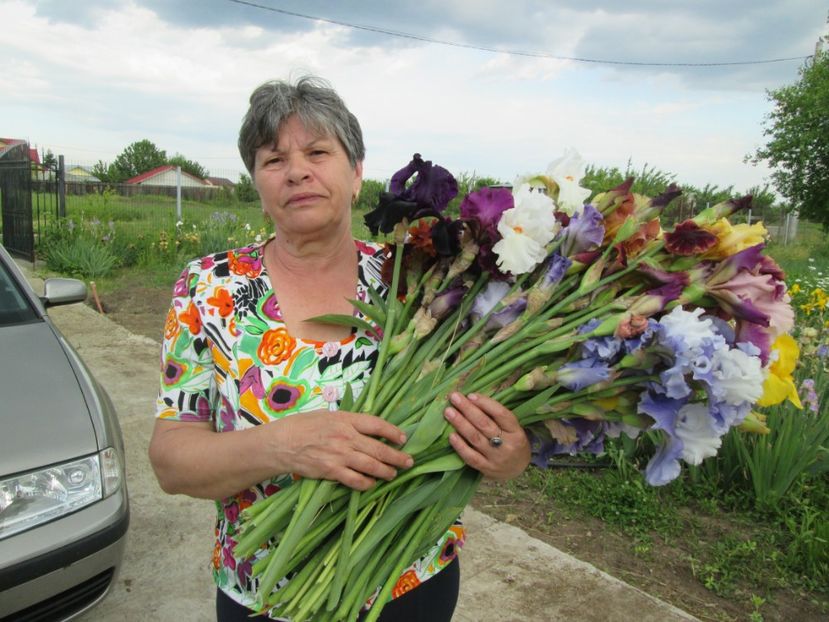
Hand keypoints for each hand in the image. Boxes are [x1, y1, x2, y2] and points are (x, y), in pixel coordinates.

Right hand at [269, 410, 412, 490]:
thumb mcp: (327, 415)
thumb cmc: (302, 426)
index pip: (376, 424)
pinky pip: (355, 480)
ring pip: (371, 466)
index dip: (393, 432)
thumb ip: (348, 421)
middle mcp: (346, 436)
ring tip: (393, 474)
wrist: (281, 443)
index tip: (403, 438)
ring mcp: (339, 455)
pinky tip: (372, 483)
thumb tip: (366, 428)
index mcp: (345, 419)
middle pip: (379, 448)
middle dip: (397, 457)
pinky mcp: (331, 471)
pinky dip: (367, 483)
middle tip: (408, 462)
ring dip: (386, 471)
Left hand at [443, 392, 530, 480]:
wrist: (518, 470)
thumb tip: (471, 399)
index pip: (501, 414)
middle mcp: (508, 445)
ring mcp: (497, 458)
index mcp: (516, 432)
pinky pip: (471, 457)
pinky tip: (451, 436)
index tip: (470, 395)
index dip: (485, 403)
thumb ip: (496, 416)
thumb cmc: (511, 442)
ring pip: (476, 439)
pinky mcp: (486, 469)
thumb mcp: (511, 429)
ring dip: (460, 424)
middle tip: (454, 398)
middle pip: (485, 424)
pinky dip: (460, 446)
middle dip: (468, 409)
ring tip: (449, 412)